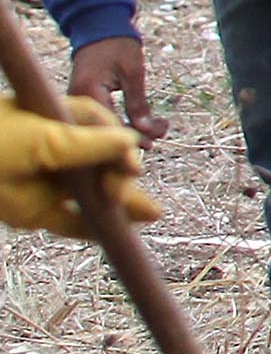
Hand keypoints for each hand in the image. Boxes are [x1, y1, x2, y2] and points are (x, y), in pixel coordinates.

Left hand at [0, 96, 158, 240]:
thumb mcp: (42, 138)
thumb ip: (88, 144)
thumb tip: (130, 144)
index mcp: (59, 122)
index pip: (102, 128)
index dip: (120, 146)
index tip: (129, 163)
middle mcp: (59, 152)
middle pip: (104, 165)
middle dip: (123, 180)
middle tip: (128, 195)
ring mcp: (50, 184)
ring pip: (94, 197)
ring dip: (119, 206)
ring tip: (149, 215)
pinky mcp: (38, 214)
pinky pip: (73, 223)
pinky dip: (94, 229)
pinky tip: (117, 231)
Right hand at [67, 37, 164, 144]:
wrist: (100, 29)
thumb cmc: (117, 46)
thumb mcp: (133, 72)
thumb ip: (137, 102)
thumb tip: (146, 130)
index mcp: (88, 92)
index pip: (108, 125)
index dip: (130, 137)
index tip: (153, 142)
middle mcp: (78, 101)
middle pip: (105, 131)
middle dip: (134, 135)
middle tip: (162, 130)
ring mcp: (79, 103)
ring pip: (105, 128)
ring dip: (131, 131)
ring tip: (159, 125)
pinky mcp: (85, 103)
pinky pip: (103, 120)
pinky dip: (123, 123)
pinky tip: (144, 122)